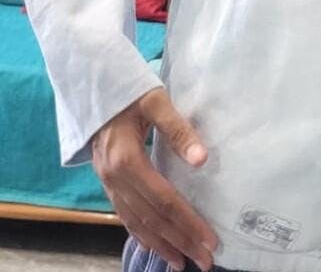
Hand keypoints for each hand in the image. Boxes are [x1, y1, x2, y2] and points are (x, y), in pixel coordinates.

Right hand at [92, 87, 219, 271]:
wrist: (93, 83)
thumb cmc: (128, 89)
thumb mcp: (156, 101)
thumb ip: (178, 130)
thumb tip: (201, 160)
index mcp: (126, 160)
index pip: (163, 200)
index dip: (187, 222)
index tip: (209, 239)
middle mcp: (114, 178)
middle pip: (151, 217)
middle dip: (180, 240)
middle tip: (206, 260)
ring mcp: (108, 182)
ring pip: (136, 221)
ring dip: (161, 243)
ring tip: (183, 262)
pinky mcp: (108, 181)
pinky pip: (125, 214)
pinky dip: (141, 233)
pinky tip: (156, 244)